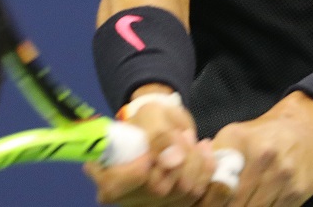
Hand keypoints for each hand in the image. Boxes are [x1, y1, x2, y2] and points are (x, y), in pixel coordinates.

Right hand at [85, 90, 217, 205]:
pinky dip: (205, 170)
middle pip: (157, 190)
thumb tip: (172, 161)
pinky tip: (203, 151)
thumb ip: (159, 135)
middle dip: (178, 158)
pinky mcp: (174, 204)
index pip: (116, 186)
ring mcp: (150, 204)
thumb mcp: (151, 115)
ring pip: (182, 193)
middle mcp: (125, 196)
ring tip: (190, 139)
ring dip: (195, 162)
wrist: (165, 127)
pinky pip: (198, 194)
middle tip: (182, 135)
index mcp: (107, 173)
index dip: (137, 171)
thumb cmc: (150, 120)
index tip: (153, 151)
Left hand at [198, 92, 312, 206]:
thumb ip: (213, 157)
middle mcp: (263, 156)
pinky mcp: (298, 190)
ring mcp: (283, 175)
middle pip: (234, 202)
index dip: (206, 201)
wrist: (304, 131)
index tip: (202, 205)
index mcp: (240, 140)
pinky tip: (255, 204)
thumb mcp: (234, 136)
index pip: (216, 183)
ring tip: (238, 205)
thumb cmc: (262, 137)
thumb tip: (192, 179)